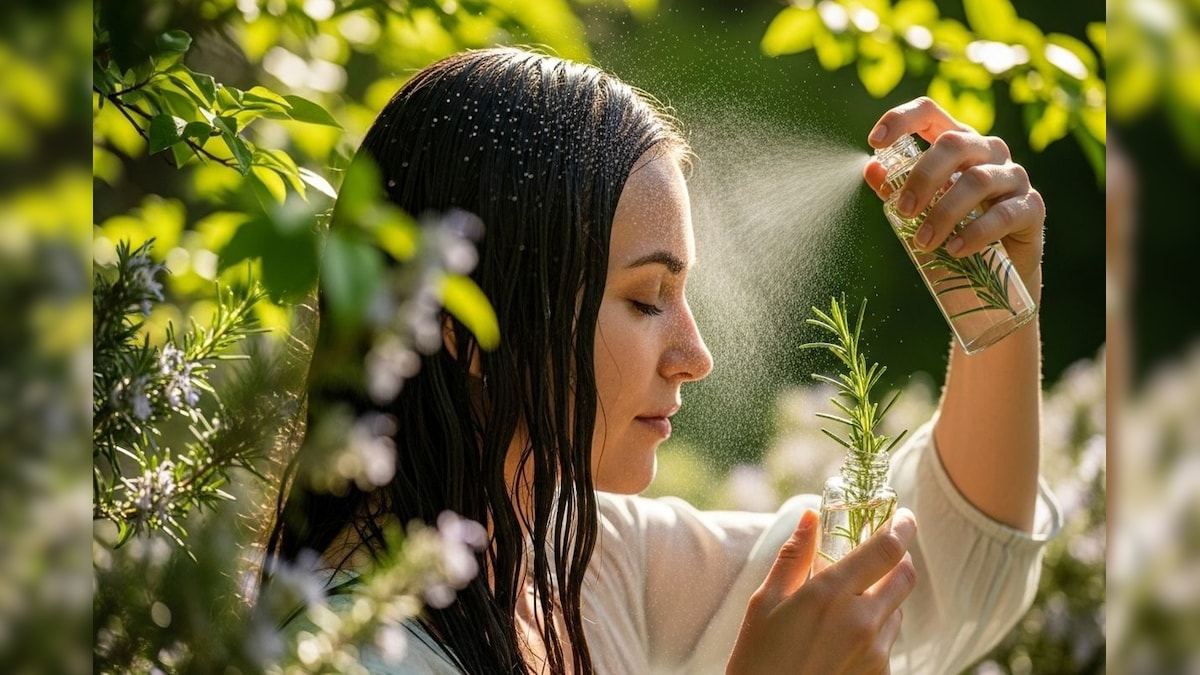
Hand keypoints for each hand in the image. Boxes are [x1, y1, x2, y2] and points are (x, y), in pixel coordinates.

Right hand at [726, 508, 917, 674]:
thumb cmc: (758, 659)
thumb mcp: (764, 603)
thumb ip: (793, 557)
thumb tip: (810, 517)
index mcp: (829, 595)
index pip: (886, 550)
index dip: (901, 527)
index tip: (903, 516)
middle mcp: (860, 621)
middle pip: (905, 576)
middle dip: (899, 558)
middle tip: (882, 553)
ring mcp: (874, 651)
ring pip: (896, 610)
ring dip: (882, 598)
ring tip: (847, 607)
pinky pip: (888, 642)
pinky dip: (873, 631)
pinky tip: (841, 640)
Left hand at [862, 97, 1045, 291]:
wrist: (998, 271)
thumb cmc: (954, 229)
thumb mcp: (922, 207)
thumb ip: (898, 187)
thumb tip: (871, 169)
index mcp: (957, 143)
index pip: (930, 113)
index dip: (902, 120)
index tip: (874, 141)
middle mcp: (988, 151)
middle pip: (954, 143)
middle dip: (923, 177)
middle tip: (904, 210)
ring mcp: (1013, 176)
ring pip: (978, 180)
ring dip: (944, 213)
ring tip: (923, 242)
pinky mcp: (1031, 206)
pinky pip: (1004, 214)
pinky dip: (974, 233)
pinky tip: (954, 249)